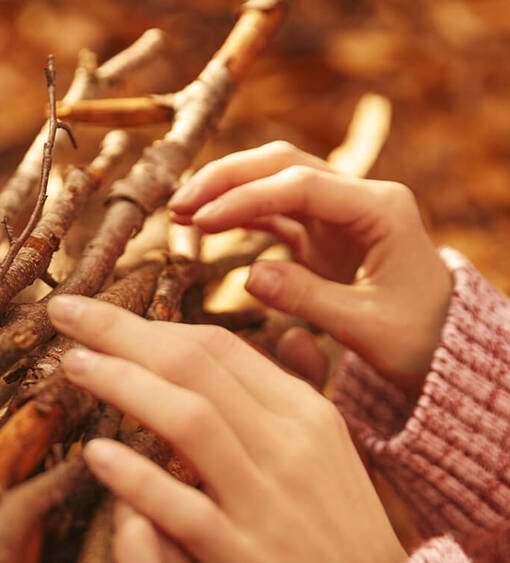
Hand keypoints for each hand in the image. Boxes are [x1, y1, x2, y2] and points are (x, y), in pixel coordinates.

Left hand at [48, 295, 407, 562]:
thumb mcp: (328, 455)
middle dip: (122, 332)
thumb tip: (287, 334)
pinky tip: (95, 455)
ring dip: (123, 384)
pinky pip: (184, 508)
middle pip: (195, 365)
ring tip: (71, 366)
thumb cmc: (337, 537)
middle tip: (64, 311)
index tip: (98, 313)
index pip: (218, 347)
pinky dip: (138, 478)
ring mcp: (267, 502)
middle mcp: (288, 445)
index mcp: (305, 414)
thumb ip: (295, 395)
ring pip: (189, 420)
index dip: (149, 323)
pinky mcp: (244, 562)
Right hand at [169, 141, 453, 398]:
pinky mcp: (321, 233)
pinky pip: (273, 210)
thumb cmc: (415, 335)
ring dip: (226, 190)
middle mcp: (358, 199)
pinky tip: (204, 223)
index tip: (201, 222)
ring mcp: (337, 213)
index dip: (247, 199)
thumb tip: (250, 275)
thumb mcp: (365, 326)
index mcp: (380, 210)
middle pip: (283, 164)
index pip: (303, 185)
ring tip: (180, 211)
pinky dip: (237, 213)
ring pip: (273, 180)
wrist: (439, 341)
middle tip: (179, 204)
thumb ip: (308, 299)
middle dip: (227, 178)